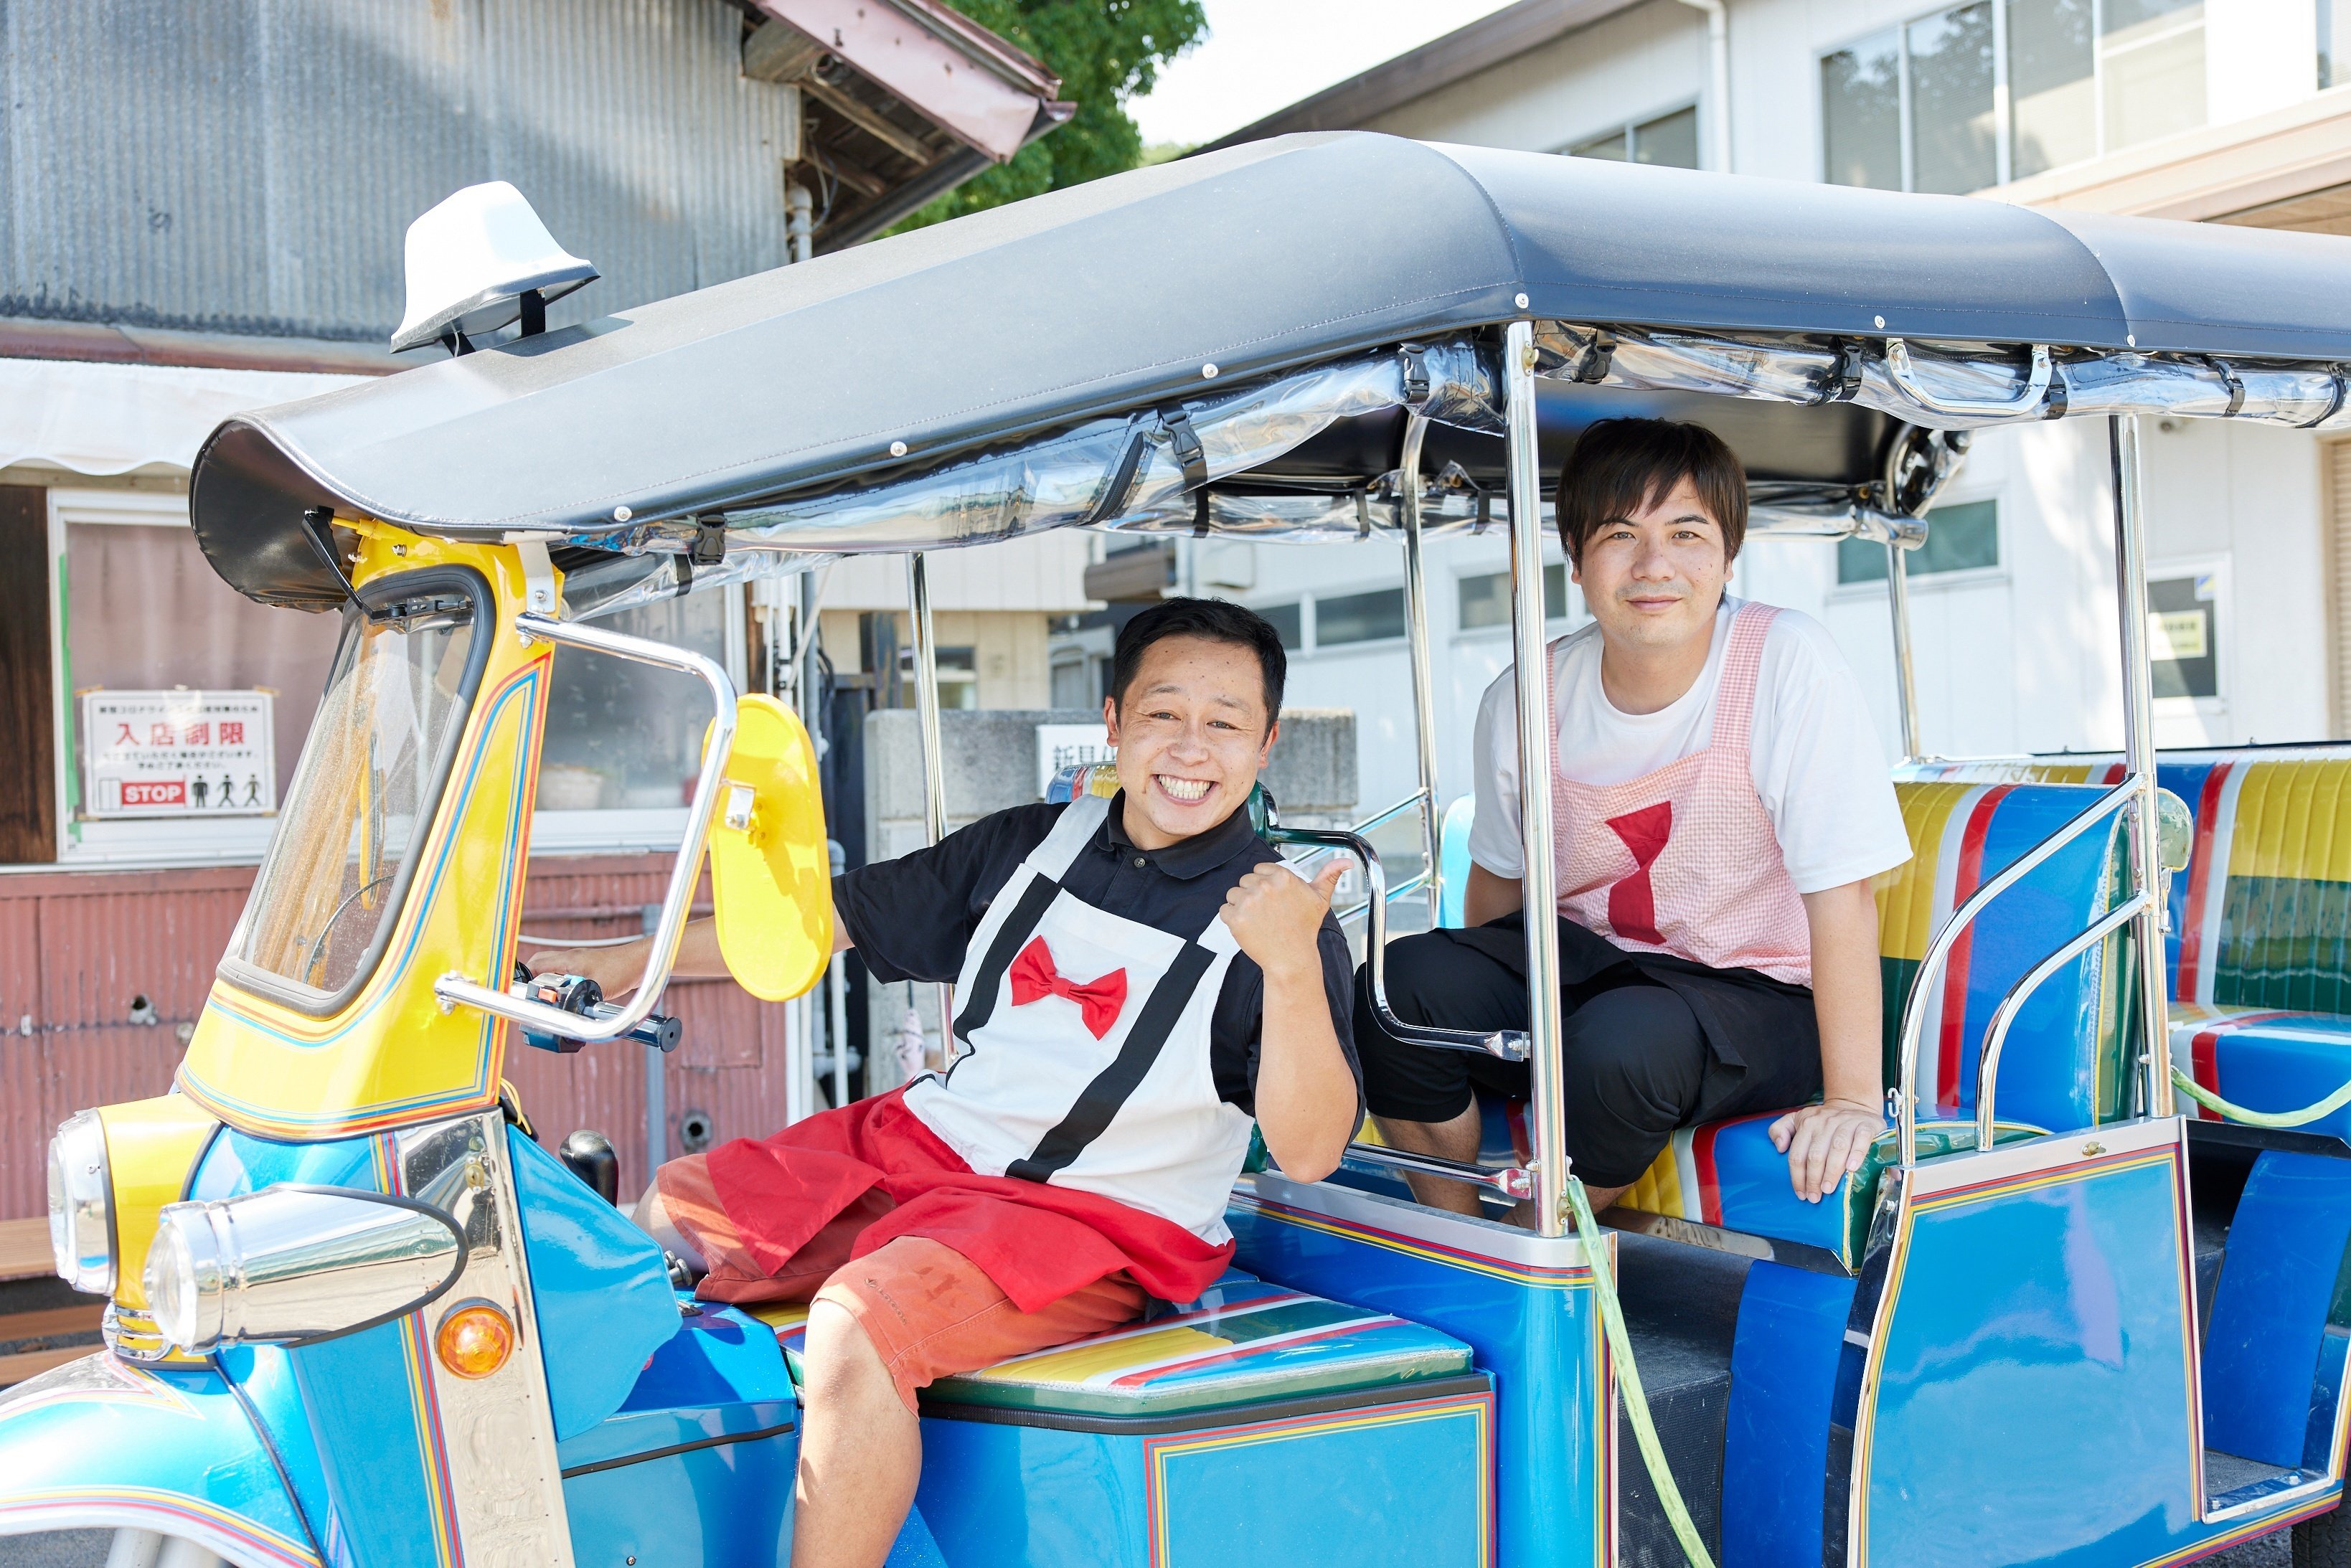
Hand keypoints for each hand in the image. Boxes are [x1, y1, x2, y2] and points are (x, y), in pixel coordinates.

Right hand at [519, 938, 650, 1001]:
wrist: (641, 963)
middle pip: (540, 965)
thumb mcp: (597, 986)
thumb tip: (565, 1013)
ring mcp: (579, 962)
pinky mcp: (588, 968)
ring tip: (546, 1000)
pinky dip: (562, 984)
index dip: (525, 978)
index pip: (536, 965)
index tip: (519, 993)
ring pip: (553, 970)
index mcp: (568, 959)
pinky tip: (567, 997)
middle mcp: (571, 958)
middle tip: (530, 998)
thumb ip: (579, 998)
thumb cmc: (623, 969)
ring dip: (547, 983)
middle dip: (531, 981)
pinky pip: (567, 974)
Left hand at [1221, 859, 1343, 975]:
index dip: (1264, 885)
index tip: (1273, 901)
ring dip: (1241, 906)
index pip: (1259, 870)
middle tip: (1267, 913)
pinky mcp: (1235, 917)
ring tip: (1258, 920)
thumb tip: (1346, 861)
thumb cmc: (1305, 928)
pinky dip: (1232, 919)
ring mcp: (1248, 901)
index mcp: (1282, 876)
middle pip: (1245, 881)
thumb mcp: (1320, 899)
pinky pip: (1224, 910)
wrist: (1291, 958)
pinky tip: (1248, 927)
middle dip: (1252, 895)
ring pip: (1233, 894)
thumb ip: (1329, 876)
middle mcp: (1264, 885)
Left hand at [1767, 1097, 1883, 1203]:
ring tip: (1828, 1189)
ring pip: (1837, 1148)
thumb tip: (1779, 1147)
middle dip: (1813, 1179)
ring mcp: (1846, 1122)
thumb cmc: (1823, 1121)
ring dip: (1832, 1171)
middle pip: (1816, 1154)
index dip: (1797, 1177)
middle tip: (1815, 1197)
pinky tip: (1852, 1169)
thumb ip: (1780, 1129)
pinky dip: (1856, 1154)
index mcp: (1807, 1123)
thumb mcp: (1797, 1119)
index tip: (1801, 1194)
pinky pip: (1861, 1139)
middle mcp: (1825, 1122)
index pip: (1798, 1154)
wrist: (1855, 1105)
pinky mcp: (1866, 1125)